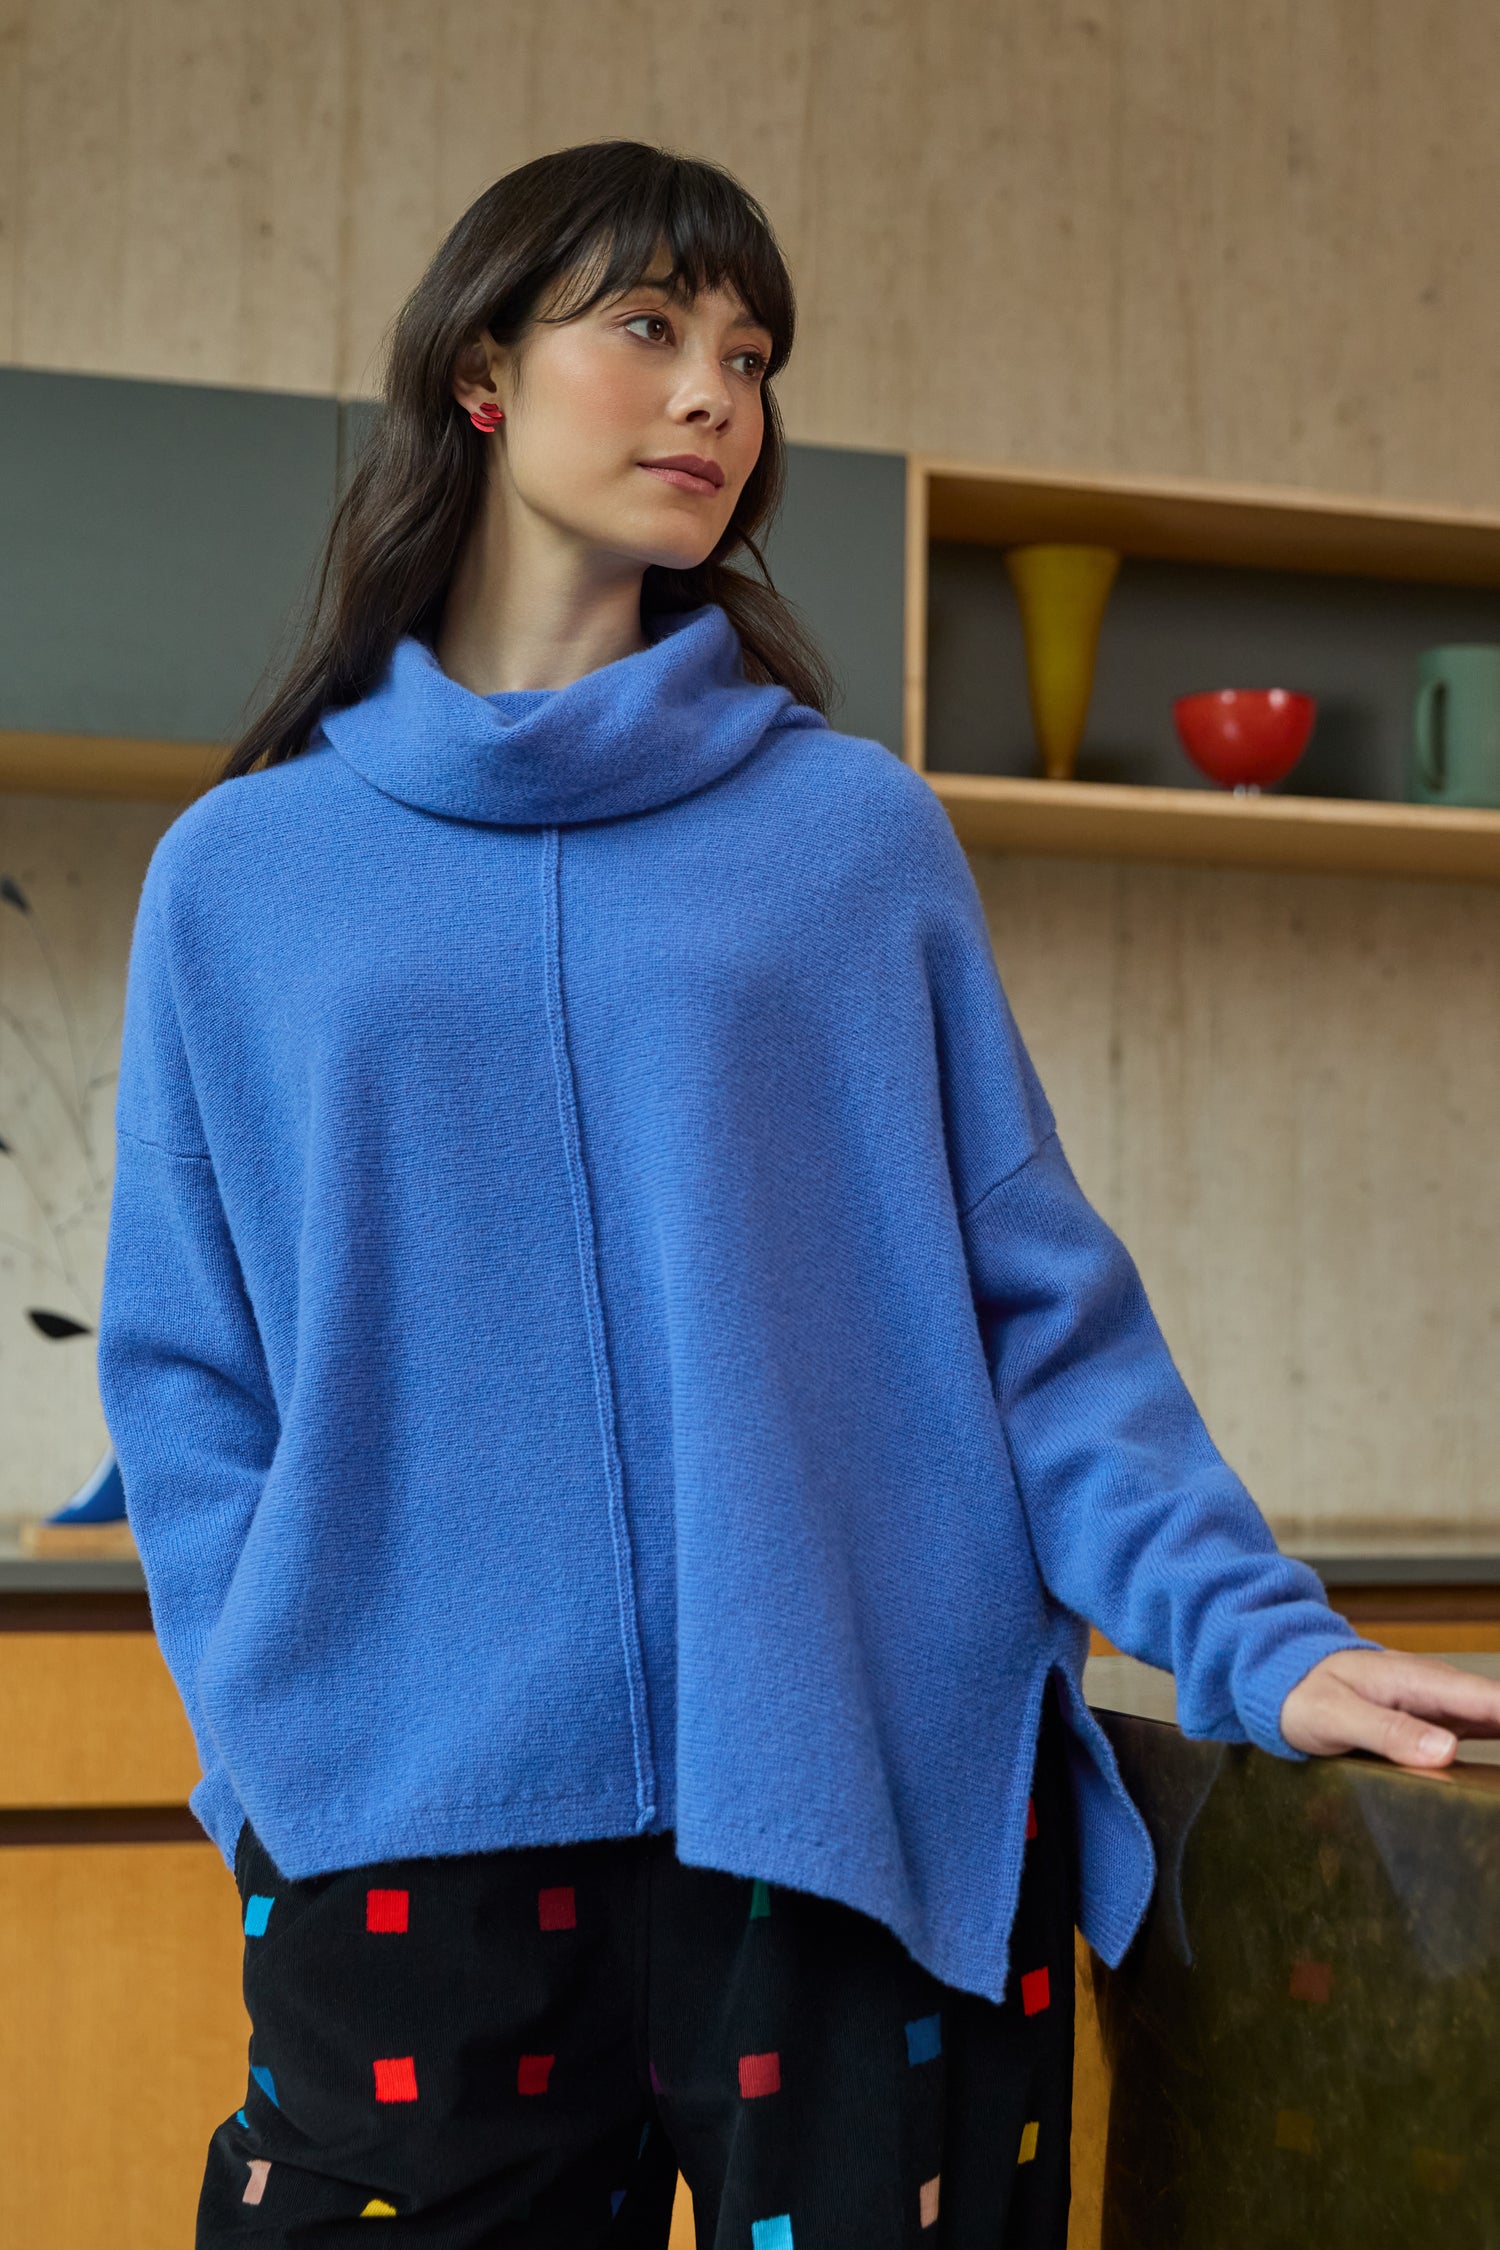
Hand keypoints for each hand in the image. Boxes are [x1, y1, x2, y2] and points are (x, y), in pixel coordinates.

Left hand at [1280, 1647, 1499, 1766]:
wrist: (1280, 1677)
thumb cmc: (1303, 1693)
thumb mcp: (1336, 1714)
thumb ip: (1388, 1730)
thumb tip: (1446, 1751)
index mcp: (1425, 1682)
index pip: (1497, 1702)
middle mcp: (1442, 1691)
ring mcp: (1441, 1706)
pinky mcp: (1435, 1723)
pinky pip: (1483, 1734)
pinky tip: (1498, 1781)